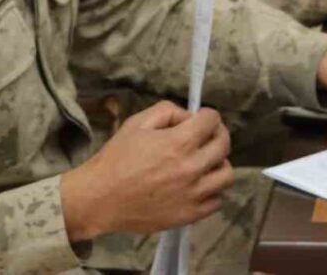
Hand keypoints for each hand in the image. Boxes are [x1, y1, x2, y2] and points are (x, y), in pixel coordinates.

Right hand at [60, 102, 233, 240]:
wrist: (99, 199)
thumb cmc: (116, 159)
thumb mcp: (137, 123)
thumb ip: (168, 111)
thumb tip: (189, 117)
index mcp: (179, 143)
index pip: (213, 120)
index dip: (206, 115)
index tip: (199, 119)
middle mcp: (191, 168)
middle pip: (224, 145)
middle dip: (217, 134)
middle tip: (205, 136)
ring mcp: (193, 194)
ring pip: (226, 174)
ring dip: (218, 164)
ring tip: (204, 163)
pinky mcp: (189, 215)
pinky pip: (217, 201)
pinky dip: (212, 190)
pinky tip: (198, 185)